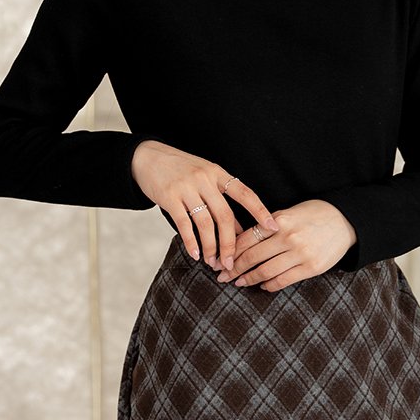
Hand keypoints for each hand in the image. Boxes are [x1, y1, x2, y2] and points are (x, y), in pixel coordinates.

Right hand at [131, 139, 278, 270]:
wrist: (147, 156)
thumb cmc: (180, 169)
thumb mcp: (205, 177)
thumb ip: (221, 199)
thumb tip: (240, 230)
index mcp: (218, 173)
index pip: (245, 193)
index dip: (260, 211)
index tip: (272, 228)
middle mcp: (205, 179)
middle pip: (225, 215)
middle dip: (231, 243)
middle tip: (232, 263)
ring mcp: (187, 187)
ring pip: (205, 223)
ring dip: (211, 247)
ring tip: (212, 262)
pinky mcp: (169, 197)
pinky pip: (184, 224)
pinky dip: (191, 242)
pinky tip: (195, 254)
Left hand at [216, 199, 356, 291]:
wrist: (345, 220)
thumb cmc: (313, 214)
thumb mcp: (288, 213)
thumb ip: (266, 227)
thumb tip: (241, 244)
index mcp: (279, 220)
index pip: (247, 239)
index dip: (230, 252)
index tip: (219, 261)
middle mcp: (289, 237)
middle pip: (252, 257)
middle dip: (234, 269)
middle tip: (222, 277)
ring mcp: (301, 254)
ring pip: (265, 272)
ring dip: (249, 279)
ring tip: (238, 282)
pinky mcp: (311, 268)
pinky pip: (283, 281)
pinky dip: (269, 285)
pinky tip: (262, 285)